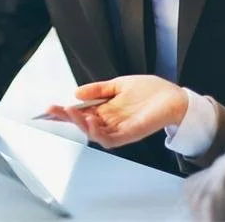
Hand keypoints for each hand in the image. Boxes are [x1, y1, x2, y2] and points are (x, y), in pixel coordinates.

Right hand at [46, 75, 188, 148]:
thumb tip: (76, 93)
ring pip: (94, 133)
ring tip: (71, 112)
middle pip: (83, 124)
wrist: (174, 97)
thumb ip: (98, 89)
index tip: (50, 107)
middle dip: (67, 118)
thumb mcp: (118, 84)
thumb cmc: (150, 91)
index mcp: (106, 110)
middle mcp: (110, 122)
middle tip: (55, 110)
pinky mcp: (130, 134)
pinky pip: (111, 139)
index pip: (81, 113)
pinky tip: (91, 122)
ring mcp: (119, 129)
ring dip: (81, 124)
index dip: (65, 112)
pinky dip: (99, 133)